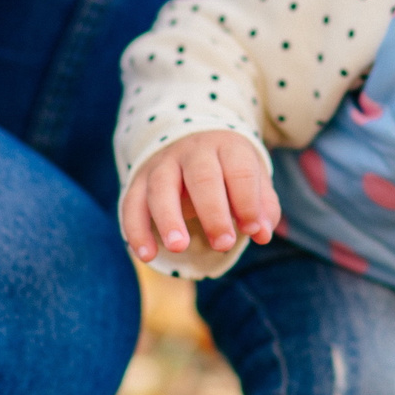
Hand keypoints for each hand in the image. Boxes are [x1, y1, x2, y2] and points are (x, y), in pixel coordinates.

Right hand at [121, 130, 277, 263]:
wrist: (190, 140)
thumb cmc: (228, 170)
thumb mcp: (253, 178)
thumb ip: (262, 206)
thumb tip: (262, 234)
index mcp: (227, 147)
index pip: (239, 171)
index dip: (247, 202)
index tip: (253, 230)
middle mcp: (193, 152)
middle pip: (202, 177)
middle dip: (213, 213)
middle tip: (223, 244)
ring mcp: (163, 164)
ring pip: (161, 188)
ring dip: (169, 219)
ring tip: (179, 248)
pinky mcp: (139, 181)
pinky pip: (132, 203)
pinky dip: (136, 230)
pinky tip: (147, 254)